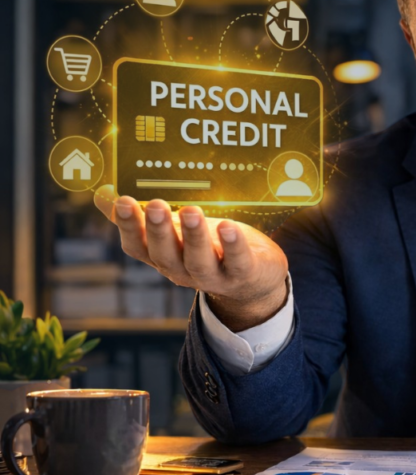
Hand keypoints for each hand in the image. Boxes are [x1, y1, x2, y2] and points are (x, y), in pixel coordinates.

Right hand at [94, 185, 288, 331]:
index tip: (123, 201)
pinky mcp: (244, 274)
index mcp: (162, 257)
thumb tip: (102, 193)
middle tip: (155, 205)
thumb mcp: (176, 231)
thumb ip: (140, 217)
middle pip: (165, 255)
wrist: (254, 281)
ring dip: (194, 237)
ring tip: (192, 211)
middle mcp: (182, 271)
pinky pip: (237, 262)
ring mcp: (214, 276)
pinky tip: (229, 226)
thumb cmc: (209, 247)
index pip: (138, 246)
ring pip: (199, 261)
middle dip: (159, 231)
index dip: (129, 227)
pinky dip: (233, 246)